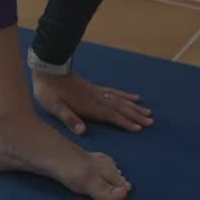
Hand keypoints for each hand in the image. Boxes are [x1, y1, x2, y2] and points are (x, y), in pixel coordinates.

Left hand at [32, 70, 154, 135]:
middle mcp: (96, 98)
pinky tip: (134, 96)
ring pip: (120, 100)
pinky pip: (114, 92)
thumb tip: (82, 131)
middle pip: (120, 108)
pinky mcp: (94, 87)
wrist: (49, 68)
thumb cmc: (49, 91)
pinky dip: (125, 95)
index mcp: (88, 106)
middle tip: (151, 121)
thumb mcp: (54, 107)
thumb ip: (69, 119)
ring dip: (134, 107)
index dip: (125, 122)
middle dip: (135, 115)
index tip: (139, 128)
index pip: (111, 115)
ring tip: (147, 111)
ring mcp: (96, 92)